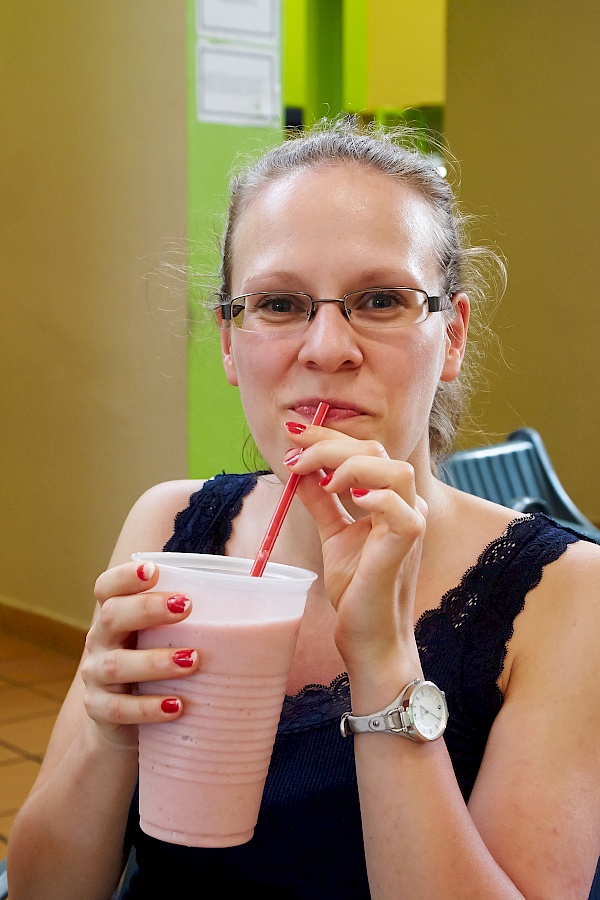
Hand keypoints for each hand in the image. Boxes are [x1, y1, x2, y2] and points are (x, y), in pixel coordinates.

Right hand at [80, 561, 199, 748]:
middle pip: (112, 616)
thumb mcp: (169, 638)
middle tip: (185, 606)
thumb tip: (273, 608)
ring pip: (117, 665)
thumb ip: (202, 620)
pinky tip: (176, 706)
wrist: (124, 721)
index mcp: (117, 614)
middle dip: (147, 608)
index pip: (108, 587)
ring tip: (192, 660)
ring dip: (155, 661)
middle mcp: (101, 640)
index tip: (154, 570)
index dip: (126, 576)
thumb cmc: (158, 666)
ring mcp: (96, 676)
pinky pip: (120, 709)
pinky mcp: (100, 711)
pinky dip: (148, 708)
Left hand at [286, 423, 426, 671]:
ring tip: (319, 480)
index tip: (291, 432)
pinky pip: (401, 508)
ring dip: (350, 465)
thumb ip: (322, 502)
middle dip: (329, 444)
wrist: (368, 637)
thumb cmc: (358, 589)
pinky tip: (343, 497)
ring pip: (394, 471)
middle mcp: (406, 505)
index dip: (327, 436)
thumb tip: (298, 471)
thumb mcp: (333, 535)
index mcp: (391, 499)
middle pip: (376, 451)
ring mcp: (411, 523)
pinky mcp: (407, 545)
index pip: (363, 450)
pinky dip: (373, 496)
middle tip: (292, 456)